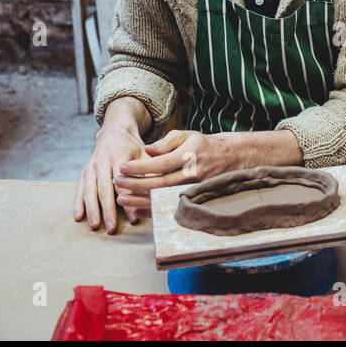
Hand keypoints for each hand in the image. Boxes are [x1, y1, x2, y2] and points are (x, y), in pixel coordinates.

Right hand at [73, 118, 147, 234]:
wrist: (114, 132)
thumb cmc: (133, 147)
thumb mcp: (145, 154)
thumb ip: (149, 172)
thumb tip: (155, 196)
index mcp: (119, 156)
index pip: (123, 182)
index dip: (127, 200)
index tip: (132, 217)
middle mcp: (102, 161)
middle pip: (104, 189)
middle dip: (107, 210)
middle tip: (111, 228)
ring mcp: (91, 166)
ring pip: (89, 190)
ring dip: (92, 209)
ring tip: (95, 226)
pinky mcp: (84, 171)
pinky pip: (79, 189)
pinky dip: (78, 203)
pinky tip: (79, 217)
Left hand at [113, 130, 239, 206]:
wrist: (228, 158)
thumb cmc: (202, 145)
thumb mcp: (186, 135)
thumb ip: (166, 142)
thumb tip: (147, 150)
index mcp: (189, 156)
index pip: (160, 163)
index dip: (140, 167)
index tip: (123, 168)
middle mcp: (192, 174)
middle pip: (159, 183)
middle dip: (135, 184)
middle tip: (117, 182)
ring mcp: (194, 189)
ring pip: (163, 198)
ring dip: (140, 200)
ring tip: (121, 199)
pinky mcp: (194, 199)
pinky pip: (170, 208)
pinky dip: (153, 211)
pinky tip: (137, 210)